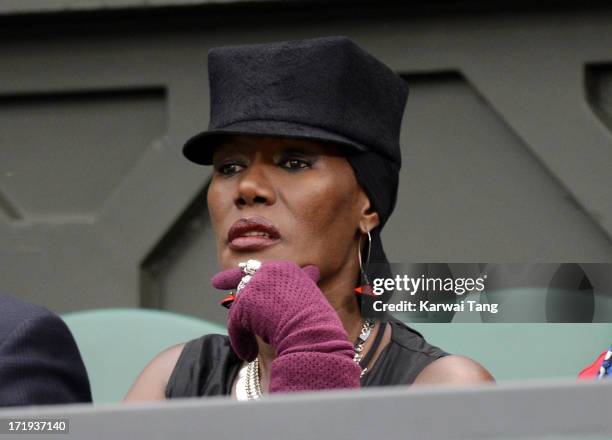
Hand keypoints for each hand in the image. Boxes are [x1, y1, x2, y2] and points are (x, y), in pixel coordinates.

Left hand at [212, 260, 360, 391]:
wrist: (311, 332)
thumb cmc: (317, 318)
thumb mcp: (312, 292)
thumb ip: (306, 281)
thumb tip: (312, 269)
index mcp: (285, 268)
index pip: (262, 268)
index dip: (249, 272)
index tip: (240, 270)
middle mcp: (268, 272)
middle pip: (243, 278)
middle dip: (228, 279)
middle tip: (216, 282)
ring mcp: (254, 287)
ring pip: (240, 306)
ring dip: (242, 326)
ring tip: (248, 346)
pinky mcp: (243, 306)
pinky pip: (235, 325)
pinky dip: (240, 341)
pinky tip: (248, 354)